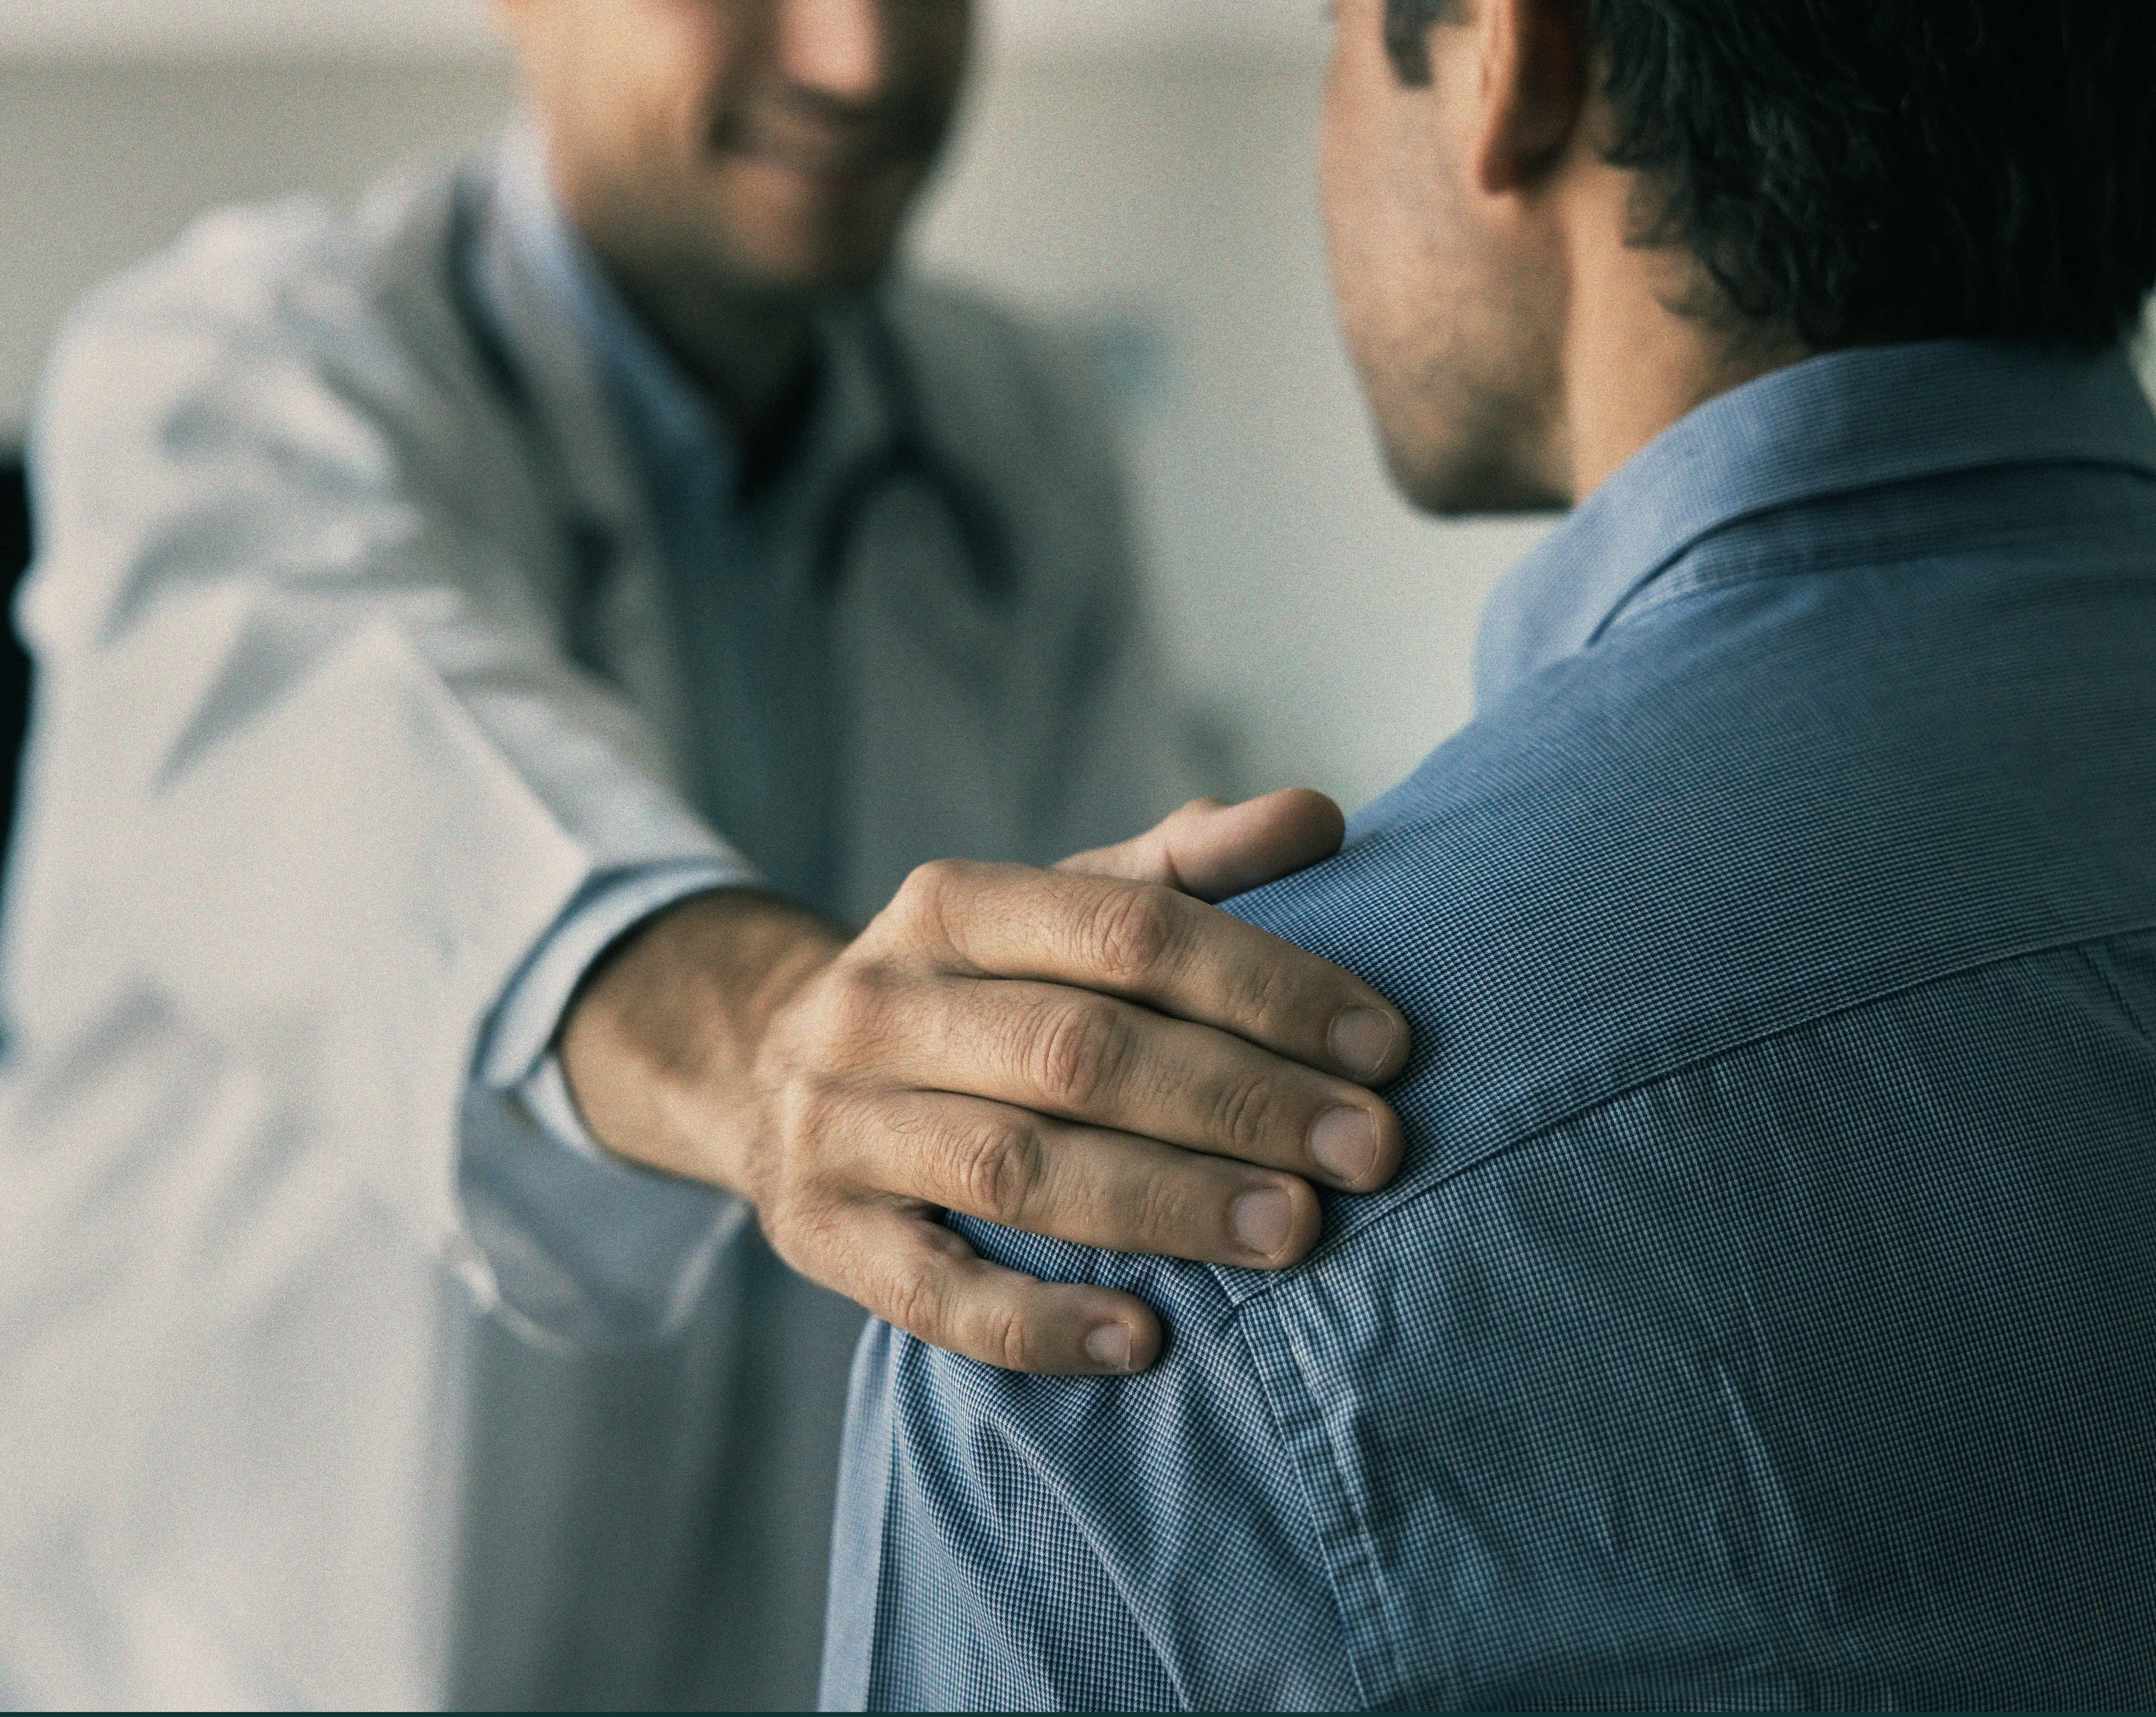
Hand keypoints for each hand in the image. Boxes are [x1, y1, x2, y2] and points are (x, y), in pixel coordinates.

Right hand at [560, 790, 1407, 1374]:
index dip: (1264, 984)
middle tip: (1371, 1148)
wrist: (770, 1075)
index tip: (1385, 1043)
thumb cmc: (975, 996)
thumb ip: (1183, 870)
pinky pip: (933, 1297)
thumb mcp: (1057, 911)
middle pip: (1077, 1051)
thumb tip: (1315, 816)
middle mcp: (878, 1007)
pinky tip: (1148, 1339)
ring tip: (1295, 1231)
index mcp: (949, 905)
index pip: (1126, 930)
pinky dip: (1042, 1325)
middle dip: (1239, 1100)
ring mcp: (837, 1127)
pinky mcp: (820, 1239)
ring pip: (1014, 1170)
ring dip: (1166, 1203)